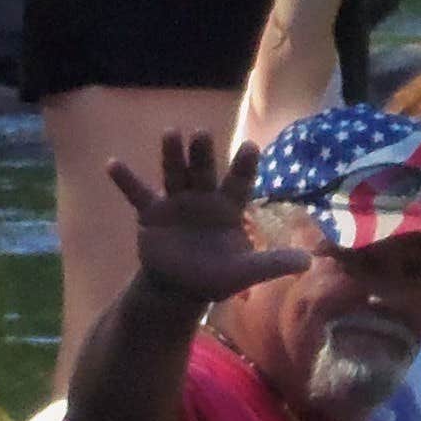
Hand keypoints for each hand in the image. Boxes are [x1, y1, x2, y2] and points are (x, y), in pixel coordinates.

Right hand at [105, 131, 313, 304]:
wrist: (180, 288)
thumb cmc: (216, 276)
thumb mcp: (246, 272)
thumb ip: (273, 264)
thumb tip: (308, 262)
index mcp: (228, 207)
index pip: (239, 183)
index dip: (244, 166)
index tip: (251, 146)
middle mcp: (203, 198)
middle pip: (204, 171)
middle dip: (203, 153)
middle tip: (202, 132)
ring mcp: (176, 202)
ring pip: (174, 173)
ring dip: (171, 154)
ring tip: (171, 132)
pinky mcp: (151, 214)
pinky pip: (137, 194)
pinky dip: (125, 180)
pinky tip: (112, 163)